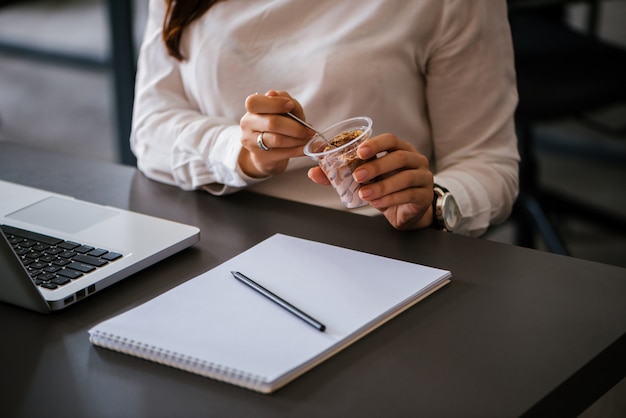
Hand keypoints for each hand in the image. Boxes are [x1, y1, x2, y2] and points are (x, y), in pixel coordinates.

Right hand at [239, 90, 313, 177]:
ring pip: (278, 140)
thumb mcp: (282, 107)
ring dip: (298, 139)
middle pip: (271, 123)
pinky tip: (306, 147)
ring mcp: (251, 142)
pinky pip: (283, 153)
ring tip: (308, 138)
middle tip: (309, 130)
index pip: (255, 102)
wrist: (267, 147)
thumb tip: (289, 102)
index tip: (290, 105)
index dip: (275, 103)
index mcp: (252, 107)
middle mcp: (247, 123)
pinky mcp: (260, 156)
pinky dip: (298, 149)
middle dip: (295, 126)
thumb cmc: (277, 121)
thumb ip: (285, 100)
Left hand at [308, 133, 433, 229]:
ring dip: (382, 186)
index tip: (360, 151)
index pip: (390, 139)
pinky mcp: (424, 195)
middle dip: (376, 166)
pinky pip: (408, 194)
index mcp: (400, 149)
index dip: (375, 144)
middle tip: (357, 176)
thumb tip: (313, 172)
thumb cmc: (386, 188)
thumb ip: (341, 174)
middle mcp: (415, 159)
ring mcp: (423, 176)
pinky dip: (390, 198)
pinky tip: (376, 202)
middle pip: (398, 157)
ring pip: (404, 177)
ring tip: (364, 194)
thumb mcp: (364, 180)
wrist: (405, 211)